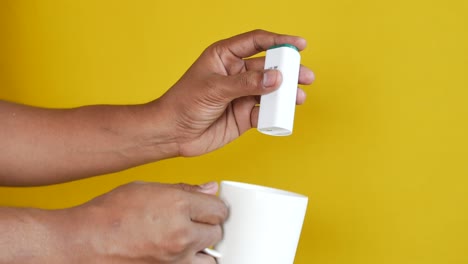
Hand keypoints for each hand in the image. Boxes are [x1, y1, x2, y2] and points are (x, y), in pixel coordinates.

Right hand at [71, 181, 226, 263]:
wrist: (83, 243)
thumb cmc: (109, 214)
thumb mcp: (147, 189)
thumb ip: (184, 189)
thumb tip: (210, 189)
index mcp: (178, 205)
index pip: (219, 209)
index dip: (213, 206)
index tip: (206, 207)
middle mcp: (182, 234)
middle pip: (217, 232)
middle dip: (208, 226)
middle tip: (193, 223)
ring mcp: (176, 260)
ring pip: (212, 257)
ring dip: (204, 248)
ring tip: (188, 241)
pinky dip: (191, 262)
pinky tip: (179, 254)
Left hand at [156, 29, 314, 156]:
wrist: (172, 133)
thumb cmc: (184, 103)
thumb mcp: (215, 88)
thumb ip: (246, 83)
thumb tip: (276, 78)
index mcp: (225, 57)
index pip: (256, 42)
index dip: (279, 41)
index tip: (299, 45)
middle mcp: (236, 74)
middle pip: (269, 67)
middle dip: (289, 70)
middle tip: (306, 75)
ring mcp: (241, 95)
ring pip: (270, 90)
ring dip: (286, 93)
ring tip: (299, 96)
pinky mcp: (244, 116)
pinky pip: (265, 112)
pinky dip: (275, 114)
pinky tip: (283, 115)